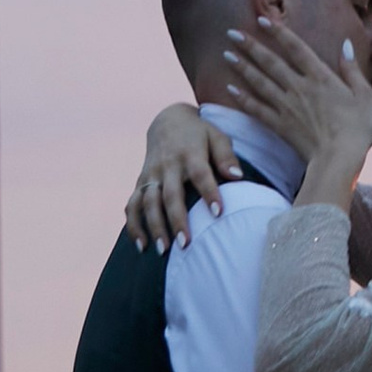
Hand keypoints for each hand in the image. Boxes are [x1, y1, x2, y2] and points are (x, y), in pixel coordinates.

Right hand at [126, 103, 240, 249]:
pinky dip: (134, 225)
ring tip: (163, 251)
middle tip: (185, 244)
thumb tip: (238, 177)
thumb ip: (226, 156)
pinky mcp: (141, 182)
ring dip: (154, 227)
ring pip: (148, 203)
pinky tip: (141, 245)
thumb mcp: (217, 136)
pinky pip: (133, 205)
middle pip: (171, 195)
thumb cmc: (199, 134)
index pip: (201, 175)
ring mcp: (151, 175)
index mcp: (190, 154)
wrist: (167, 120)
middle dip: (176, 220)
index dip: (209, 193)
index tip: (218, 213)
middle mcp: (168, 166)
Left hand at [221, 18, 371, 197]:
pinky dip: (243, 99)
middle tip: (232, 33)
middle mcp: (299, 87)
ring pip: (259, 82)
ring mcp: (287, 106)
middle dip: (250, 46)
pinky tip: (230, 90)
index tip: (262, 19)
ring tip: (227, 55)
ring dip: (242, 67)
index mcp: (320, 77)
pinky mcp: (280, 125)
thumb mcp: (365, 95)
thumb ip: (352, 69)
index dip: (278, 32)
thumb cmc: (358, 128)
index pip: (296, 48)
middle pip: (270, 62)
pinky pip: (257, 109)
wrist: (340, 159)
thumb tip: (346, 45)